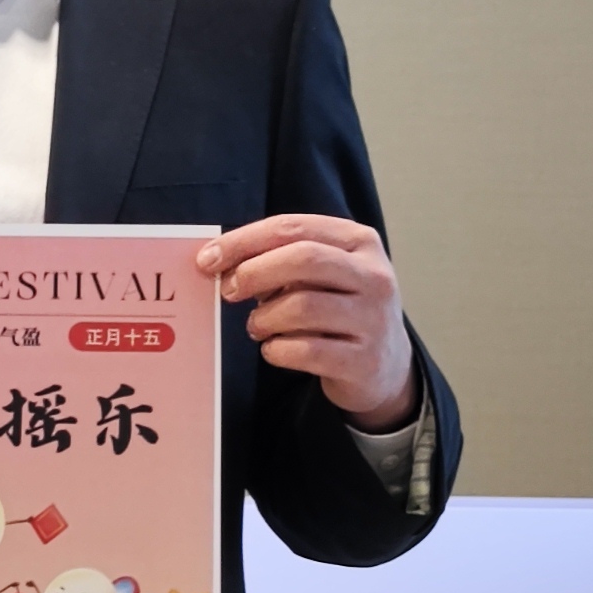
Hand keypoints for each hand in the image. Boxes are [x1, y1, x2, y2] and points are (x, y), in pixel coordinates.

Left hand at [197, 215, 418, 431]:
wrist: (384, 365)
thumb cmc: (337, 309)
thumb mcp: (320, 275)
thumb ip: (279, 260)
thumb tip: (218, 262)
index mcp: (358, 242)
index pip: (293, 227)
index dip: (244, 240)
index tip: (208, 258)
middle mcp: (373, 276)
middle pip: (303, 259)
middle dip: (254, 273)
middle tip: (228, 291)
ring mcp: (373, 319)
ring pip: (302, 307)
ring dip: (264, 318)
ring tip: (258, 326)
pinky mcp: (364, 360)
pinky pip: (305, 350)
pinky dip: (276, 350)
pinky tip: (275, 348)